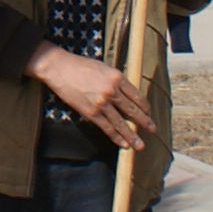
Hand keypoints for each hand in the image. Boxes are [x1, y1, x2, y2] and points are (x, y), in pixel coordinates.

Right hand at [28, 42, 150, 149]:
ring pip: (121, 123)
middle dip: (144, 122)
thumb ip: (116, 81)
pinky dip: (116, 137)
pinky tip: (123, 144)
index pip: (137, 96)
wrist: (59, 69)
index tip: (149, 113)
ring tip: (140, 145)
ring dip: (132, 135)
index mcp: (117, 77)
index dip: (145, 107)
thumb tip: (127, 95)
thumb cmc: (81, 66)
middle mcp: (112, 91)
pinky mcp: (91, 112)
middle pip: (132, 110)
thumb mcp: (104, 68)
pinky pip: (107, 128)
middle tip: (153, 130)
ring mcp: (102, 103)